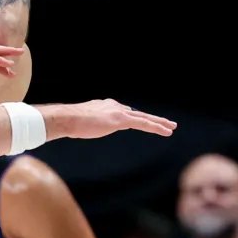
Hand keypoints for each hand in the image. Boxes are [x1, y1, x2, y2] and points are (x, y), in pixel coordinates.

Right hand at [48, 99, 175, 138]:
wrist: (66, 118)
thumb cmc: (68, 122)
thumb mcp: (80, 122)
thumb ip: (87, 123)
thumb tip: (81, 127)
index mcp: (104, 106)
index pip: (122, 111)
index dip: (132, 117)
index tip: (137, 120)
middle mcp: (113, 106)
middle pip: (137, 113)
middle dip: (151, 118)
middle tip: (165, 122)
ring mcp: (118, 112)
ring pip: (144, 117)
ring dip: (159, 122)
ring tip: (171, 127)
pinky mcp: (121, 120)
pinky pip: (143, 123)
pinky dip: (156, 127)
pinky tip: (167, 131)